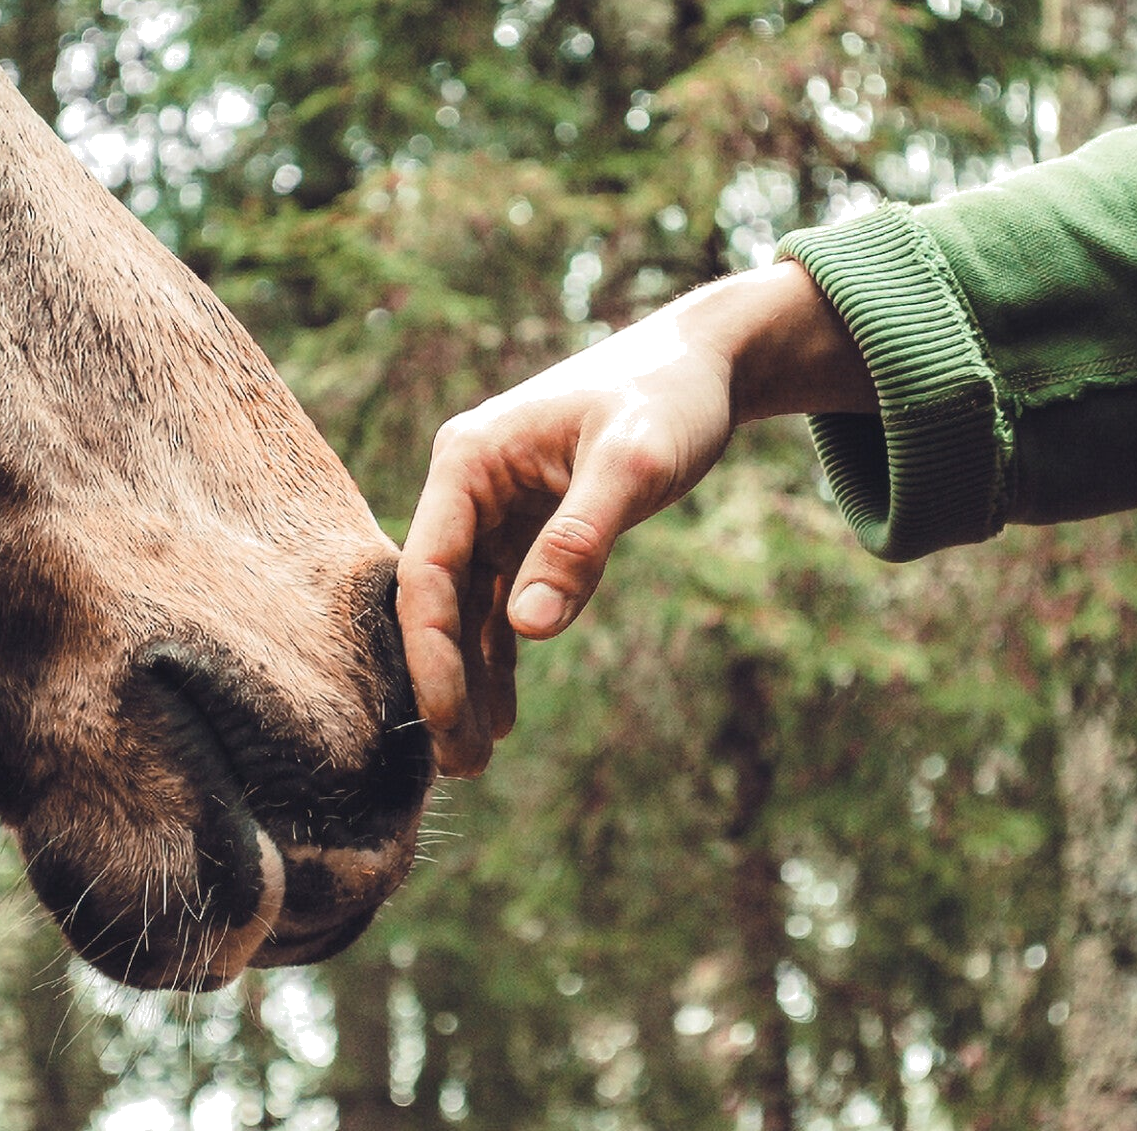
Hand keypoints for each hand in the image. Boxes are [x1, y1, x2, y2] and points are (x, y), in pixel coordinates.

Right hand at [396, 259, 873, 776]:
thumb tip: (528, 631)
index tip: (448, 719)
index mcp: (468, 461)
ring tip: (473, 761)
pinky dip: (503, 658)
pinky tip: (503, 716)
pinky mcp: (526, 532)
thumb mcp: (633, 467)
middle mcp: (468, 489)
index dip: (432, 650)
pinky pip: (502, 606)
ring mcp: (494, 513)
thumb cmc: (668, 400)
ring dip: (470, 681)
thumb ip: (579, 544)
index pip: (428, 569)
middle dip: (445, 682)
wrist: (708, 370)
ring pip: (466, 611)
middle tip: (459, 766)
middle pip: (438, 599)